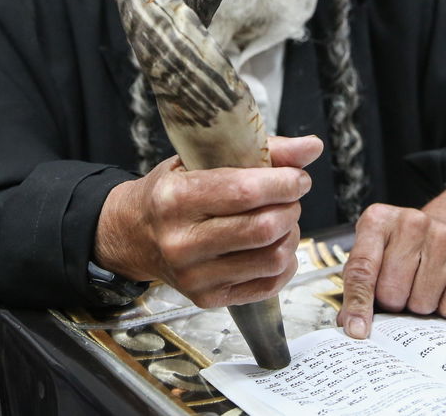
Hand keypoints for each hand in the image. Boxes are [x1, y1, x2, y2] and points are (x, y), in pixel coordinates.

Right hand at [94, 135, 323, 308]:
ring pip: (272, 258)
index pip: (245, 191)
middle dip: (291, 207)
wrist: (133, 235)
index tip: (297, 176)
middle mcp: (181, 241)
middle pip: (264, 228)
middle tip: (288, 196)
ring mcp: (194, 276)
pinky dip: (284, 263)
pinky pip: (268, 284)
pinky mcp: (207, 298)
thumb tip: (311, 147)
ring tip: (280, 219)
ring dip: (290, 234)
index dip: (284, 182)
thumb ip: (260, 151)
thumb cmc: (171, 191)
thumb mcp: (201, 159)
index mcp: (175, 198)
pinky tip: (273, 245)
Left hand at [337, 177, 445, 339]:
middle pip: (392, 292)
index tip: (356, 330)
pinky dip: (443, 308)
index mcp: (378, 221)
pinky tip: (441, 287)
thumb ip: (358, 284)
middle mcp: (411, 223)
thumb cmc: (401, 247)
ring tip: (419, 285)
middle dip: (392, 303)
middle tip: (398, 291)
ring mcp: (442, 237)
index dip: (358, 304)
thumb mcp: (373, 252)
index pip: (362, 269)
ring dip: (418, 306)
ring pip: (422, 303)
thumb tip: (351, 325)